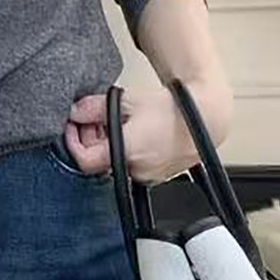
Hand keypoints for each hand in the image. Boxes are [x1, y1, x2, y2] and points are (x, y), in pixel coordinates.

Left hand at [62, 82, 234, 183]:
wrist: (207, 117)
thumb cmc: (172, 108)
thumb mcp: (128, 101)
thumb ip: (95, 108)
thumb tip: (74, 112)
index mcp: (125, 152)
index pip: (84, 160)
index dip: (73, 144)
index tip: (72, 128)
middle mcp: (136, 171)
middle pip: (99, 162)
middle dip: (92, 141)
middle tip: (92, 120)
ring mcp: (148, 177)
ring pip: (116, 165)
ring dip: (109, 147)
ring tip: (118, 123)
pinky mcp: (159, 178)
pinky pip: (134, 167)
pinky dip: (127, 153)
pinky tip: (135, 134)